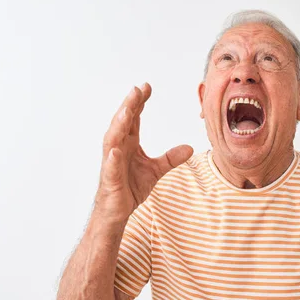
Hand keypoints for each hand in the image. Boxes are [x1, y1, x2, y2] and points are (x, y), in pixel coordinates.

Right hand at [94, 83, 192, 223]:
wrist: (117, 212)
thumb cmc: (130, 188)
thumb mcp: (156, 170)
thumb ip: (170, 158)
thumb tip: (189, 148)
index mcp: (128, 143)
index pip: (133, 118)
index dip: (139, 102)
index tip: (147, 86)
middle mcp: (117, 148)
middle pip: (122, 122)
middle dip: (129, 105)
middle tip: (137, 89)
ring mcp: (112, 163)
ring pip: (113, 139)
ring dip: (118, 124)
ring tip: (126, 111)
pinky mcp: (110, 180)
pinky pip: (110, 167)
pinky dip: (112, 158)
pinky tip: (115, 150)